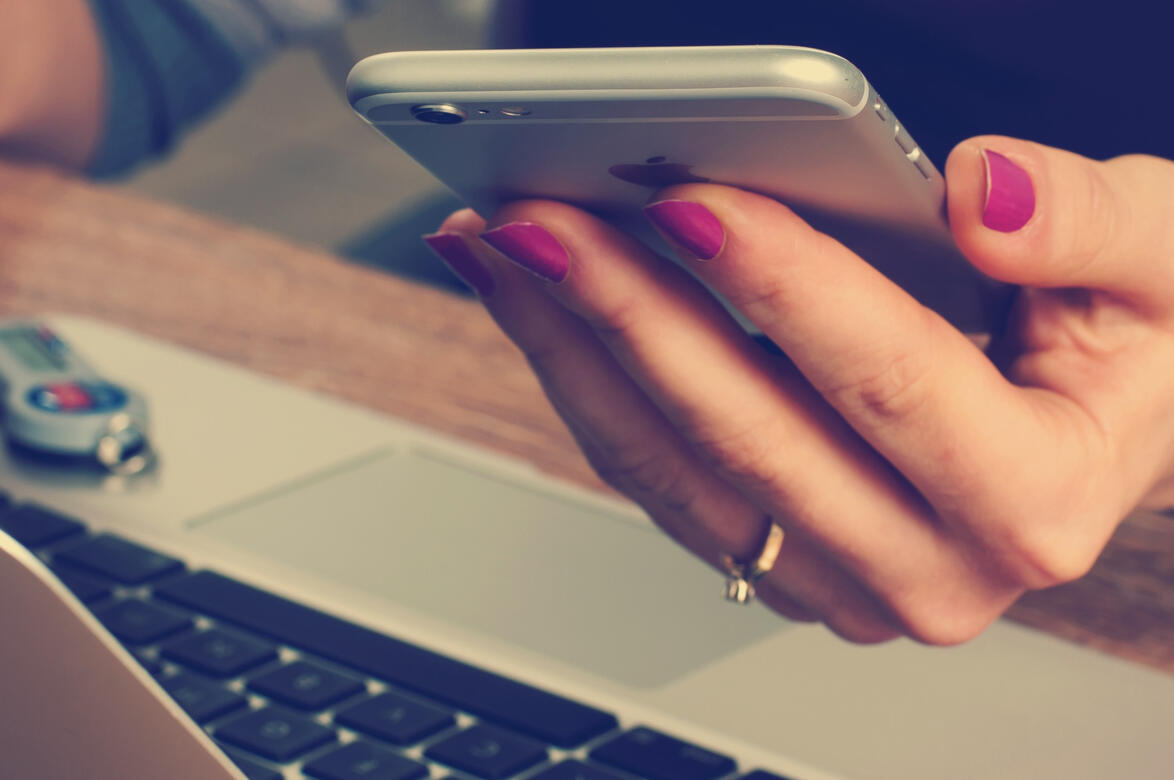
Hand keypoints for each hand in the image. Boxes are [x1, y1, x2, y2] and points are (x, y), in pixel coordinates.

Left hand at [423, 136, 1173, 644]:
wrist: (1100, 421)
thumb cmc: (1133, 343)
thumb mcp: (1163, 260)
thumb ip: (1086, 224)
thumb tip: (979, 197)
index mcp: (1035, 499)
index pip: (887, 383)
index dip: (783, 286)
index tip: (687, 200)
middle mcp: (930, 567)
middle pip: (748, 436)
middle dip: (631, 315)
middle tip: (539, 220)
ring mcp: (842, 579)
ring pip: (676, 471)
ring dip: (576, 353)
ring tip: (504, 251)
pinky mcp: (781, 559)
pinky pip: (660, 480)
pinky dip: (590, 386)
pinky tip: (544, 307)